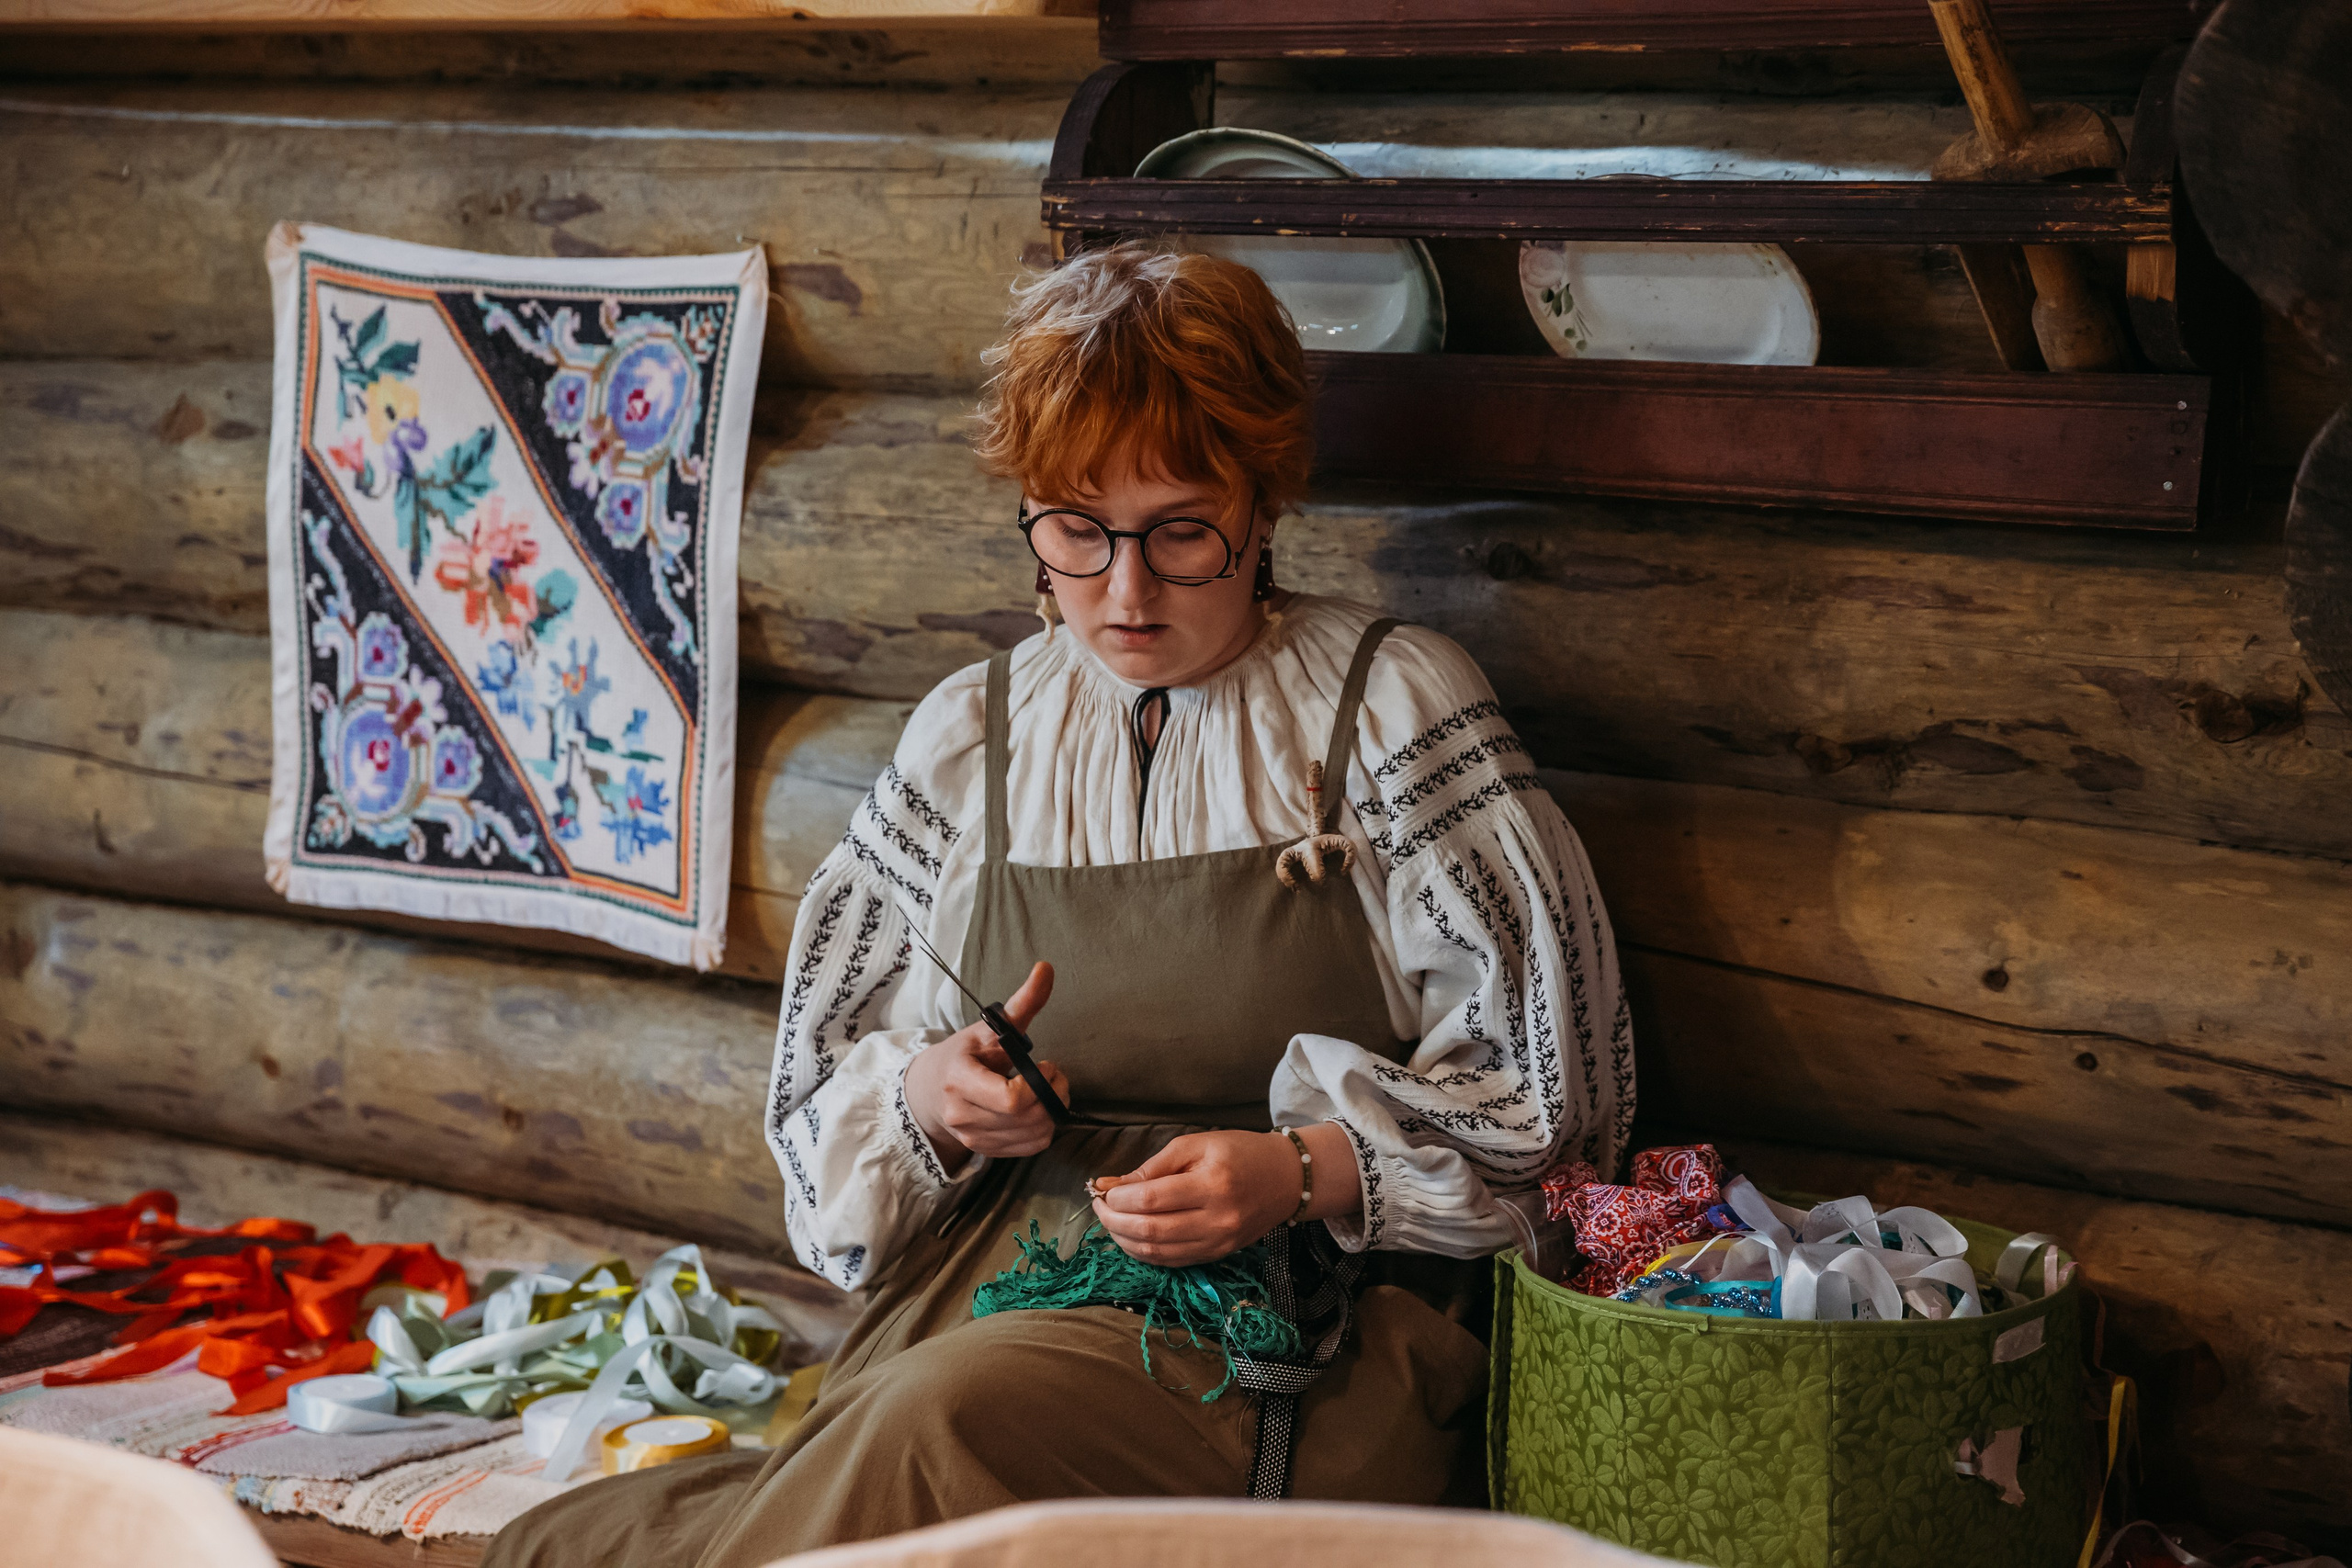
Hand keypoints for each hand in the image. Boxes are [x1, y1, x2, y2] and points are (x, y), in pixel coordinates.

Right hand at [902, 962, 1064, 1173]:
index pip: (1011, 1099)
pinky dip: (1044, 1129)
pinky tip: (1036, 1110)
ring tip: (1048, 1090)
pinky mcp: (984, 1150)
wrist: (930, 1091)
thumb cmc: (965, 1055)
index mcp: (960, 1080)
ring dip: (1053, 1112)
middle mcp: (962, 1114)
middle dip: (1054, 1095)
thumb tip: (1046, 968)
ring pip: (1033, 1135)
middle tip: (1055, 1076)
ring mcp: (972, 1137)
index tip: (1045, 1065)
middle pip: (1027, 1117)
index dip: (1040, 1084)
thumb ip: (1022, 1003)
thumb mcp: (990, 1028)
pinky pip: (1030, 1148)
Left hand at [1090, 1123, 1360, 1266]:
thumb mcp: (1197, 1144)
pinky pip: (1172, 1261)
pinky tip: (1132, 1237)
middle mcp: (1216, 1219)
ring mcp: (1218, 1242)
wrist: (1287, 1178)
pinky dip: (1145, 1252)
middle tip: (1099, 1206)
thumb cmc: (1240, 1152)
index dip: (1119, 1198)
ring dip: (1124, 1240)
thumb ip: (1153, 1166)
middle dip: (1114, 1221)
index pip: (1151, 1200)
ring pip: (1157, 1253)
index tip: (1103, 1189)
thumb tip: (1112, 1184)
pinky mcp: (1218, 1255)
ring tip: (1111, 1221)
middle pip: (1150, 1231)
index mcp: (1211, 1184)